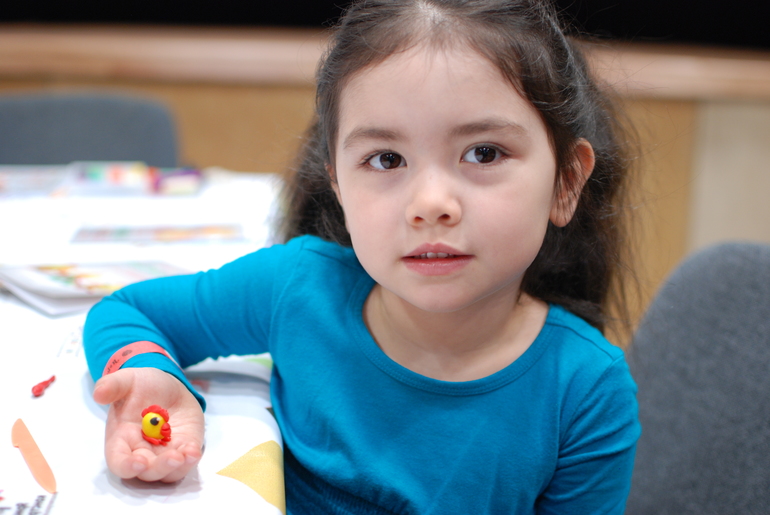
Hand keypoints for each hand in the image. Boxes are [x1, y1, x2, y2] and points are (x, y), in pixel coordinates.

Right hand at [93, 367, 203, 482]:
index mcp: (122, 439)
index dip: (126, 466)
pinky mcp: (183, 448)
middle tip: (172, 457)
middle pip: (146, 471)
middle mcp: (141, 451)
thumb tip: (99, 394)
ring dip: (176, 467)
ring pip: (167, 473)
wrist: (167, 385)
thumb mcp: (127, 380)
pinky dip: (191, 460)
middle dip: (158, 467)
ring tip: (185, 455)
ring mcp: (163, 453)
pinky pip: (186, 463)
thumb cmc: (142, 386)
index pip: (118, 461)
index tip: (138, 462)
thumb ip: (113, 385)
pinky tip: (194, 451)